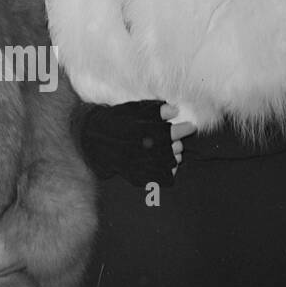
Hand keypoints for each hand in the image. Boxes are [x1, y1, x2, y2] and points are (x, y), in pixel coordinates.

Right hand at [79, 99, 195, 186]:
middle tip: (174, 138)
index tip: (190, 126)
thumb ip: (156, 110)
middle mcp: (150, 149)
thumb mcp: (135, 109)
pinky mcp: (141, 174)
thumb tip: (175, 110)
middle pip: (177, 147)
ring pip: (172, 162)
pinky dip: (169, 171)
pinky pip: (163, 176)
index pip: (178, 131)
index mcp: (150, 132)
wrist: (95, 138)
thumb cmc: (116, 120)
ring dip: (175, 155)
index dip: (186, 128)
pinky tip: (167, 164)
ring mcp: (145, 164)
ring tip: (170, 150)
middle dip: (178, 141)